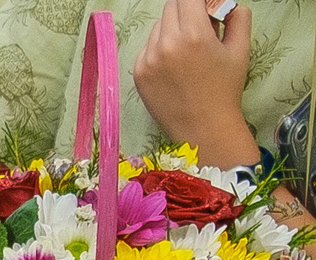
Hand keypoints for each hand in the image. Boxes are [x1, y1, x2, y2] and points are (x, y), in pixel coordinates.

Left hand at [136, 0, 258, 167]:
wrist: (202, 127)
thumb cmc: (225, 88)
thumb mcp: (240, 49)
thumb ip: (237, 17)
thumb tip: (224, 3)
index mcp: (193, 35)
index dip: (199, 0)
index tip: (206, 6)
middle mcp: (166, 44)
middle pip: (171, 7)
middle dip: (187, 9)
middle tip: (200, 24)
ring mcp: (148, 59)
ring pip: (158, 26)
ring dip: (173, 27)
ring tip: (189, 46)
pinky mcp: (138, 73)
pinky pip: (148, 47)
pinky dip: (161, 46)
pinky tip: (175, 63)